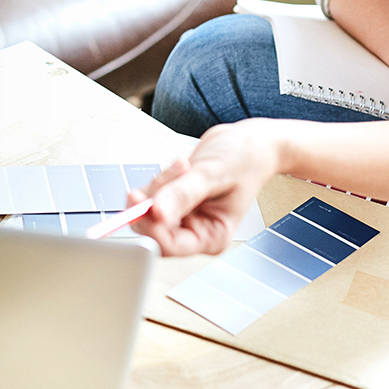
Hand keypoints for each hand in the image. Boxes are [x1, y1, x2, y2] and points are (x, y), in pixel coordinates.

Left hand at [131, 120, 280, 255]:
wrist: (249, 143)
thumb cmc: (244, 160)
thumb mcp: (215, 174)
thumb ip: (185, 194)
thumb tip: (158, 212)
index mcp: (212, 236)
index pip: (169, 245)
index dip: (150, 225)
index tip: (140, 200)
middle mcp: (195, 229)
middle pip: (153, 228)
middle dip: (156, 198)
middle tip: (172, 174)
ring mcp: (182, 215)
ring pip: (150, 208)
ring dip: (160, 183)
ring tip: (184, 165)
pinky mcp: (173, 199)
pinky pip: (151, 193)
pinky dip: (160, 177)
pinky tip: (181, 166)